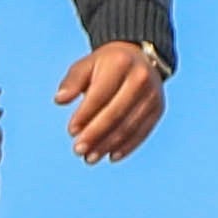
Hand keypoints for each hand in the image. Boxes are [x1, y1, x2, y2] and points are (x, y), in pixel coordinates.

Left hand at [56, 39, 168, 161]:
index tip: (71, 132)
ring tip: (90, 158)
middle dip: (95, 135)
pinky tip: (111, 156)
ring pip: (128, 127)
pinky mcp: (158, 109)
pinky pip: (142, 132)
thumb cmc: (106, 65)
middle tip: (78, 151)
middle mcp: (140, 78)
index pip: (100, 95)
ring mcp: (152, 95)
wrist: (138, 59)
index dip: (85, 115)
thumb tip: (59, 99)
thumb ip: (72, 82)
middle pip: (115, 113)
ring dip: (108, 145)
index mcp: (120, 63)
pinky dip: (126, 147)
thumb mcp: (87, 65)